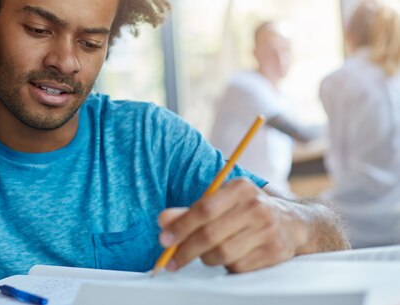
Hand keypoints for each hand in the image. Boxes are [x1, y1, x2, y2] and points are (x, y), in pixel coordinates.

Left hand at [158, 178, 307, 272]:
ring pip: (222, 254)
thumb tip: (162, 220)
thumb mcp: (221, 203)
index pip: (204, 209)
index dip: (180, 226)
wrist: (292, 223)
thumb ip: (190, 211)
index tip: (164, 239)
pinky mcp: (275, 252)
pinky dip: (226, 266)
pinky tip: (229, 257)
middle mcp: (256, 206)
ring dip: (205, 258)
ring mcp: (268, 230)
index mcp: (240, 188)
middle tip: (170, 260)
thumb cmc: (246, 211)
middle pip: (210, 235)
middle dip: (185, 250)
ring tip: (204, 254)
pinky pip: (238, 267)